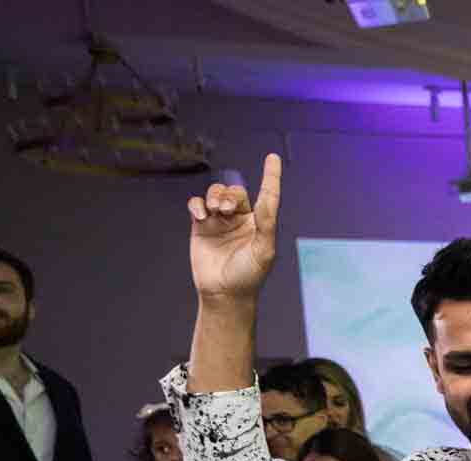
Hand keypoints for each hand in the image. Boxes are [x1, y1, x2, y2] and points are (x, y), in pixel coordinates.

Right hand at [187, 153, 282, 300]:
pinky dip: (197, 204)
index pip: (267, 195)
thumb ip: (267, 223)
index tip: (273, 157)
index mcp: (261, 224)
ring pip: (215, 194)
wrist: (223, 293)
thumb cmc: (249, 275)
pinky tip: (200, 215)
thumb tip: (268, 199)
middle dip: (229, 195)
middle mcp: (241, 220)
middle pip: (235, 192)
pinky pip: (197, 204)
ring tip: (214, 212)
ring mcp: (220, 222)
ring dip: (214, 197)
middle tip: (226, 210)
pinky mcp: (201, 226)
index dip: (271, 176)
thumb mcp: (264, 250)